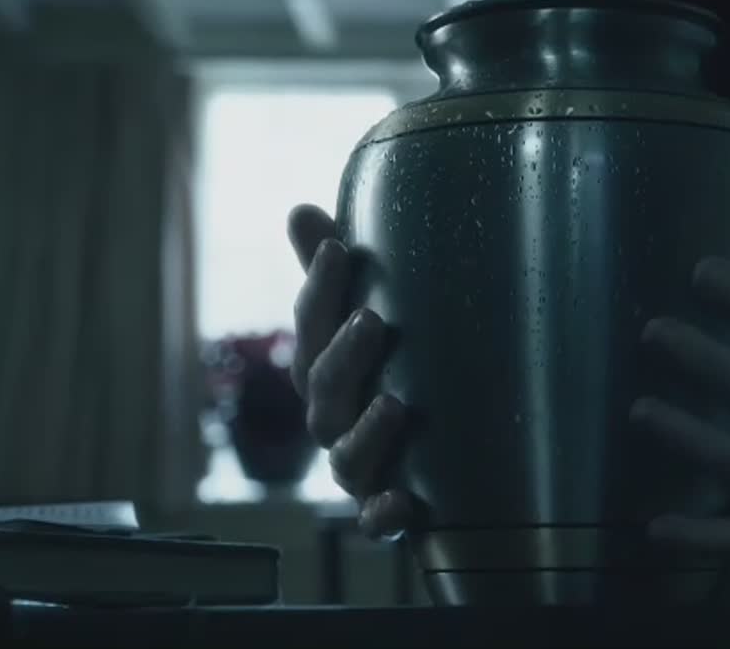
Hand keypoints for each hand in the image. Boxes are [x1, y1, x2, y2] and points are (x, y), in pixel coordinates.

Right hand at [287, 204, 412, 537]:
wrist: (430, 461)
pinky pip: (376, 520)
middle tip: (372, 320)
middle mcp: (333, 418)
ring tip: (394, 404)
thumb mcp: (364, 317)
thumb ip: (335, 273)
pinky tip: (402, 504)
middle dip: (342, 355)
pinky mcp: (386, 508)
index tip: (338, 247)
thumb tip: (300, 209)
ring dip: (366, 431)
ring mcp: (359, 466)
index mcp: (324, 368)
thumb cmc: (387, 373)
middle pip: (322, 390)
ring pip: (345, 456)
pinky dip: (383, 514)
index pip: (311, 326)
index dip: (318, 289)